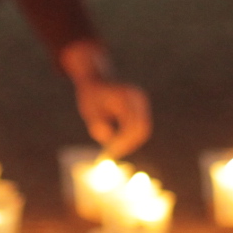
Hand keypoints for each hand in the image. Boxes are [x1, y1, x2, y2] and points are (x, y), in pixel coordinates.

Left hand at [60, 40, 150, 157]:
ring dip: (131, 141)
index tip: (112, 152)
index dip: (124, 142)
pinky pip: (141, 124)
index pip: (133, 125)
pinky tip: (118, 141)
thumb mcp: (89, 110)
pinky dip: (131, 135)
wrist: (95, 78)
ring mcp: (142, 100)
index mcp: (126, 96)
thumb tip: (107, 137)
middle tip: (114, 154)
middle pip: (142, 128)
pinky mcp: (142, 105)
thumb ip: (96, 123)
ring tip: (114, 149)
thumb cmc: (91, 95)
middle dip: (129, 144)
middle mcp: (138, 97)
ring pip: (143, 128)